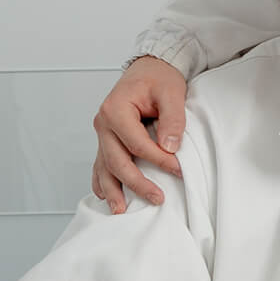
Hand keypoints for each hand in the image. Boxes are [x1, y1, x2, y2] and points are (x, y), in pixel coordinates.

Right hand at [91, 57, 187, 213]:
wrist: (149, 69)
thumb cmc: (159, 79)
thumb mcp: (172, 93)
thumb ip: (172, 119)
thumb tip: (171, 147)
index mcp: (115, 110)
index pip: (136, 144)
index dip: (159, 160)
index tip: (179, 170)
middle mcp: (103, 123)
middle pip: (117, 160)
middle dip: (137, 183)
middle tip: (157, 199)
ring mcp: (102, 133)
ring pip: (104, 166)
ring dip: (112, 190)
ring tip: (120, 211)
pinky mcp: (107, 140)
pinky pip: (100, 163)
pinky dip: (102, 181)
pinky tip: (105, 196)